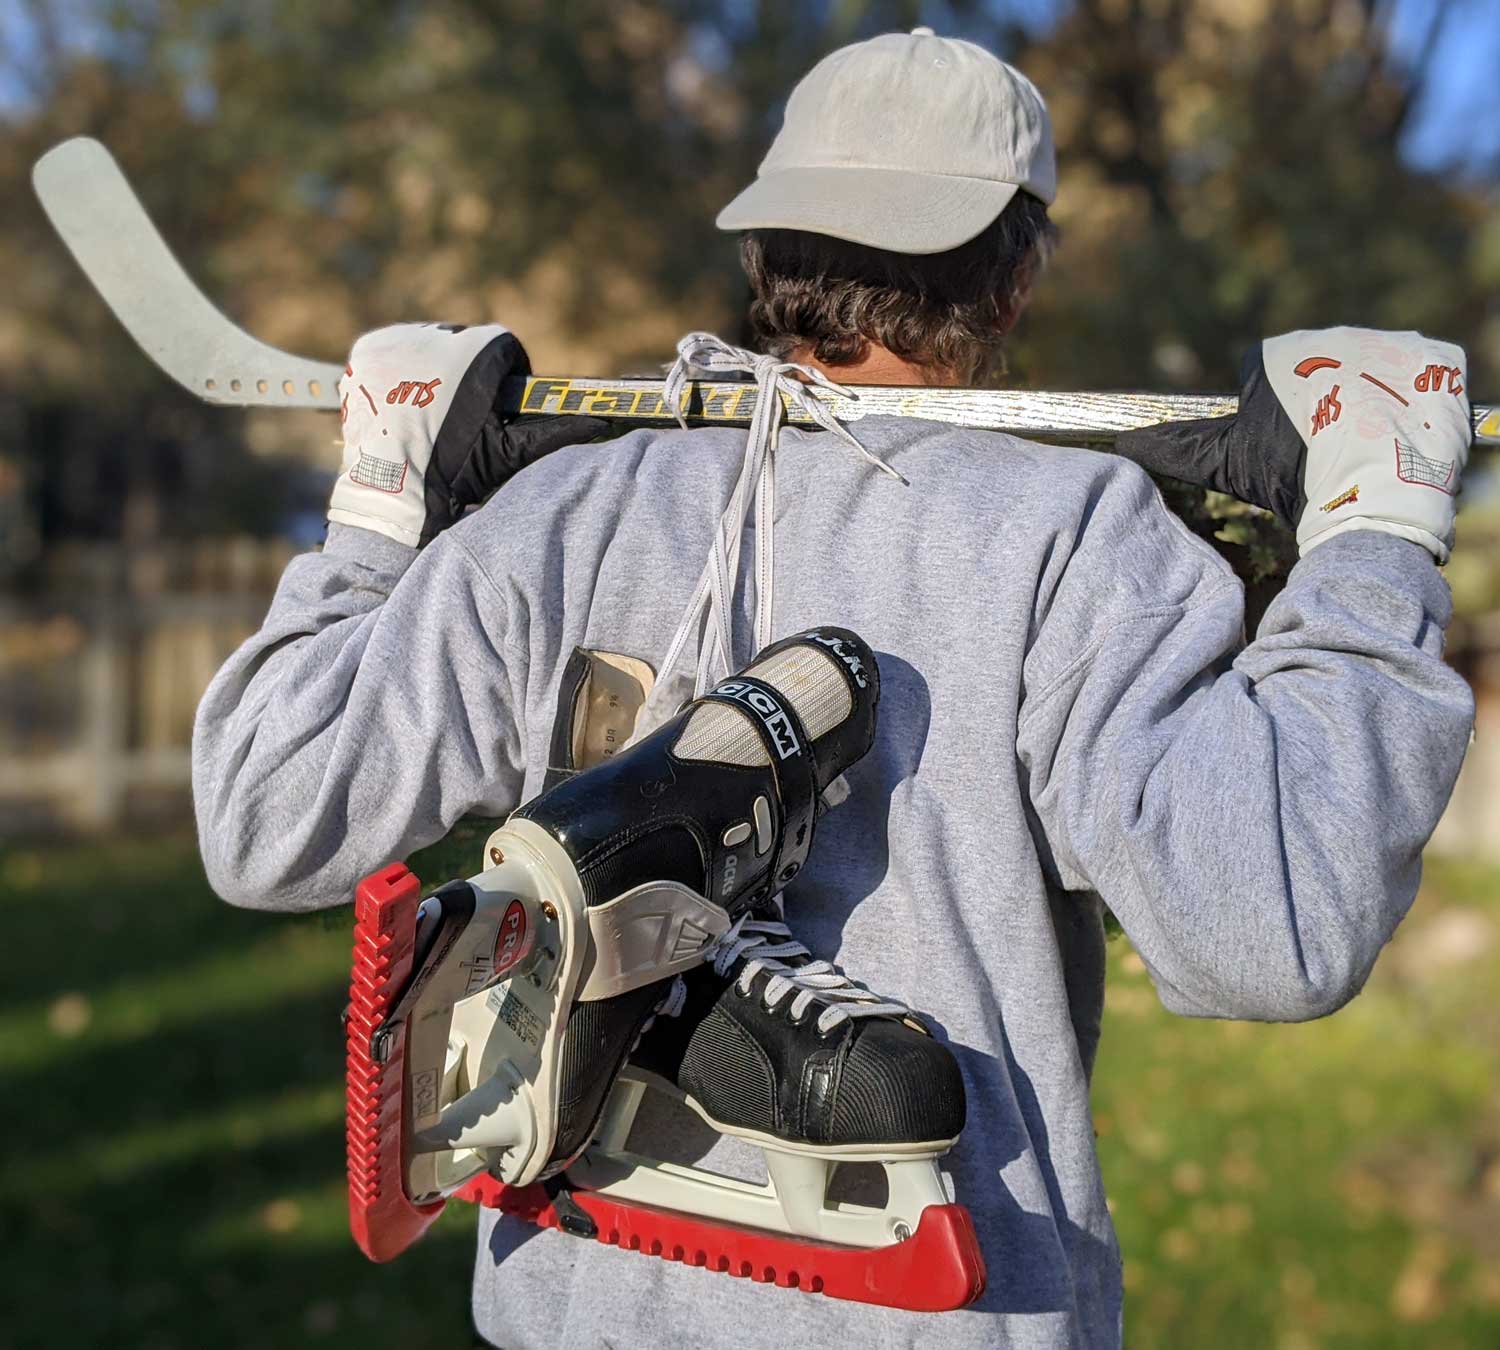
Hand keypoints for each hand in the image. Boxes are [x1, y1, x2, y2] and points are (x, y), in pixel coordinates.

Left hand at [327, 322, 606, 547]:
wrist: (392, 494)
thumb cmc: (456, 475)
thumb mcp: (508, 453)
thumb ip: (553, 431)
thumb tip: (599, 424)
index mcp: (477, 358)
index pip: (504, 348)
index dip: (506, 376)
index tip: (497, 404)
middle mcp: (437, 338)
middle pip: (467, 343)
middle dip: (469, 373)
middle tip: (461, 415)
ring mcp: (398, 341)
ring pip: (430, 343)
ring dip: (434, 369)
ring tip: (428, 412)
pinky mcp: (369, 349)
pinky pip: (394, 348)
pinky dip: (399, 370)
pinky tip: (401, 403)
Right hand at [1114, 327, 1470, 560]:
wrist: (1373, 492)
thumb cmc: (1292, 477)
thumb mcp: (1230, 463)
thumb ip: (1179, 447)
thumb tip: (1126, 442)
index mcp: (1281, 353)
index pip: (1271, 377)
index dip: (1276, 419)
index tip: (1287, 451)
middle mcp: (1334, 335)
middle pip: (1324, 373)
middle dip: (1324, 409)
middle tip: (1328, 455)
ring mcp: (1389, 344)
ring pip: (1373, 375)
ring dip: (1370, 407)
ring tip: (1369, 450)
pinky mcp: (1435, 360)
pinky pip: (1424, 378)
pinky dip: (1415, 406)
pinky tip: (1403, 437)